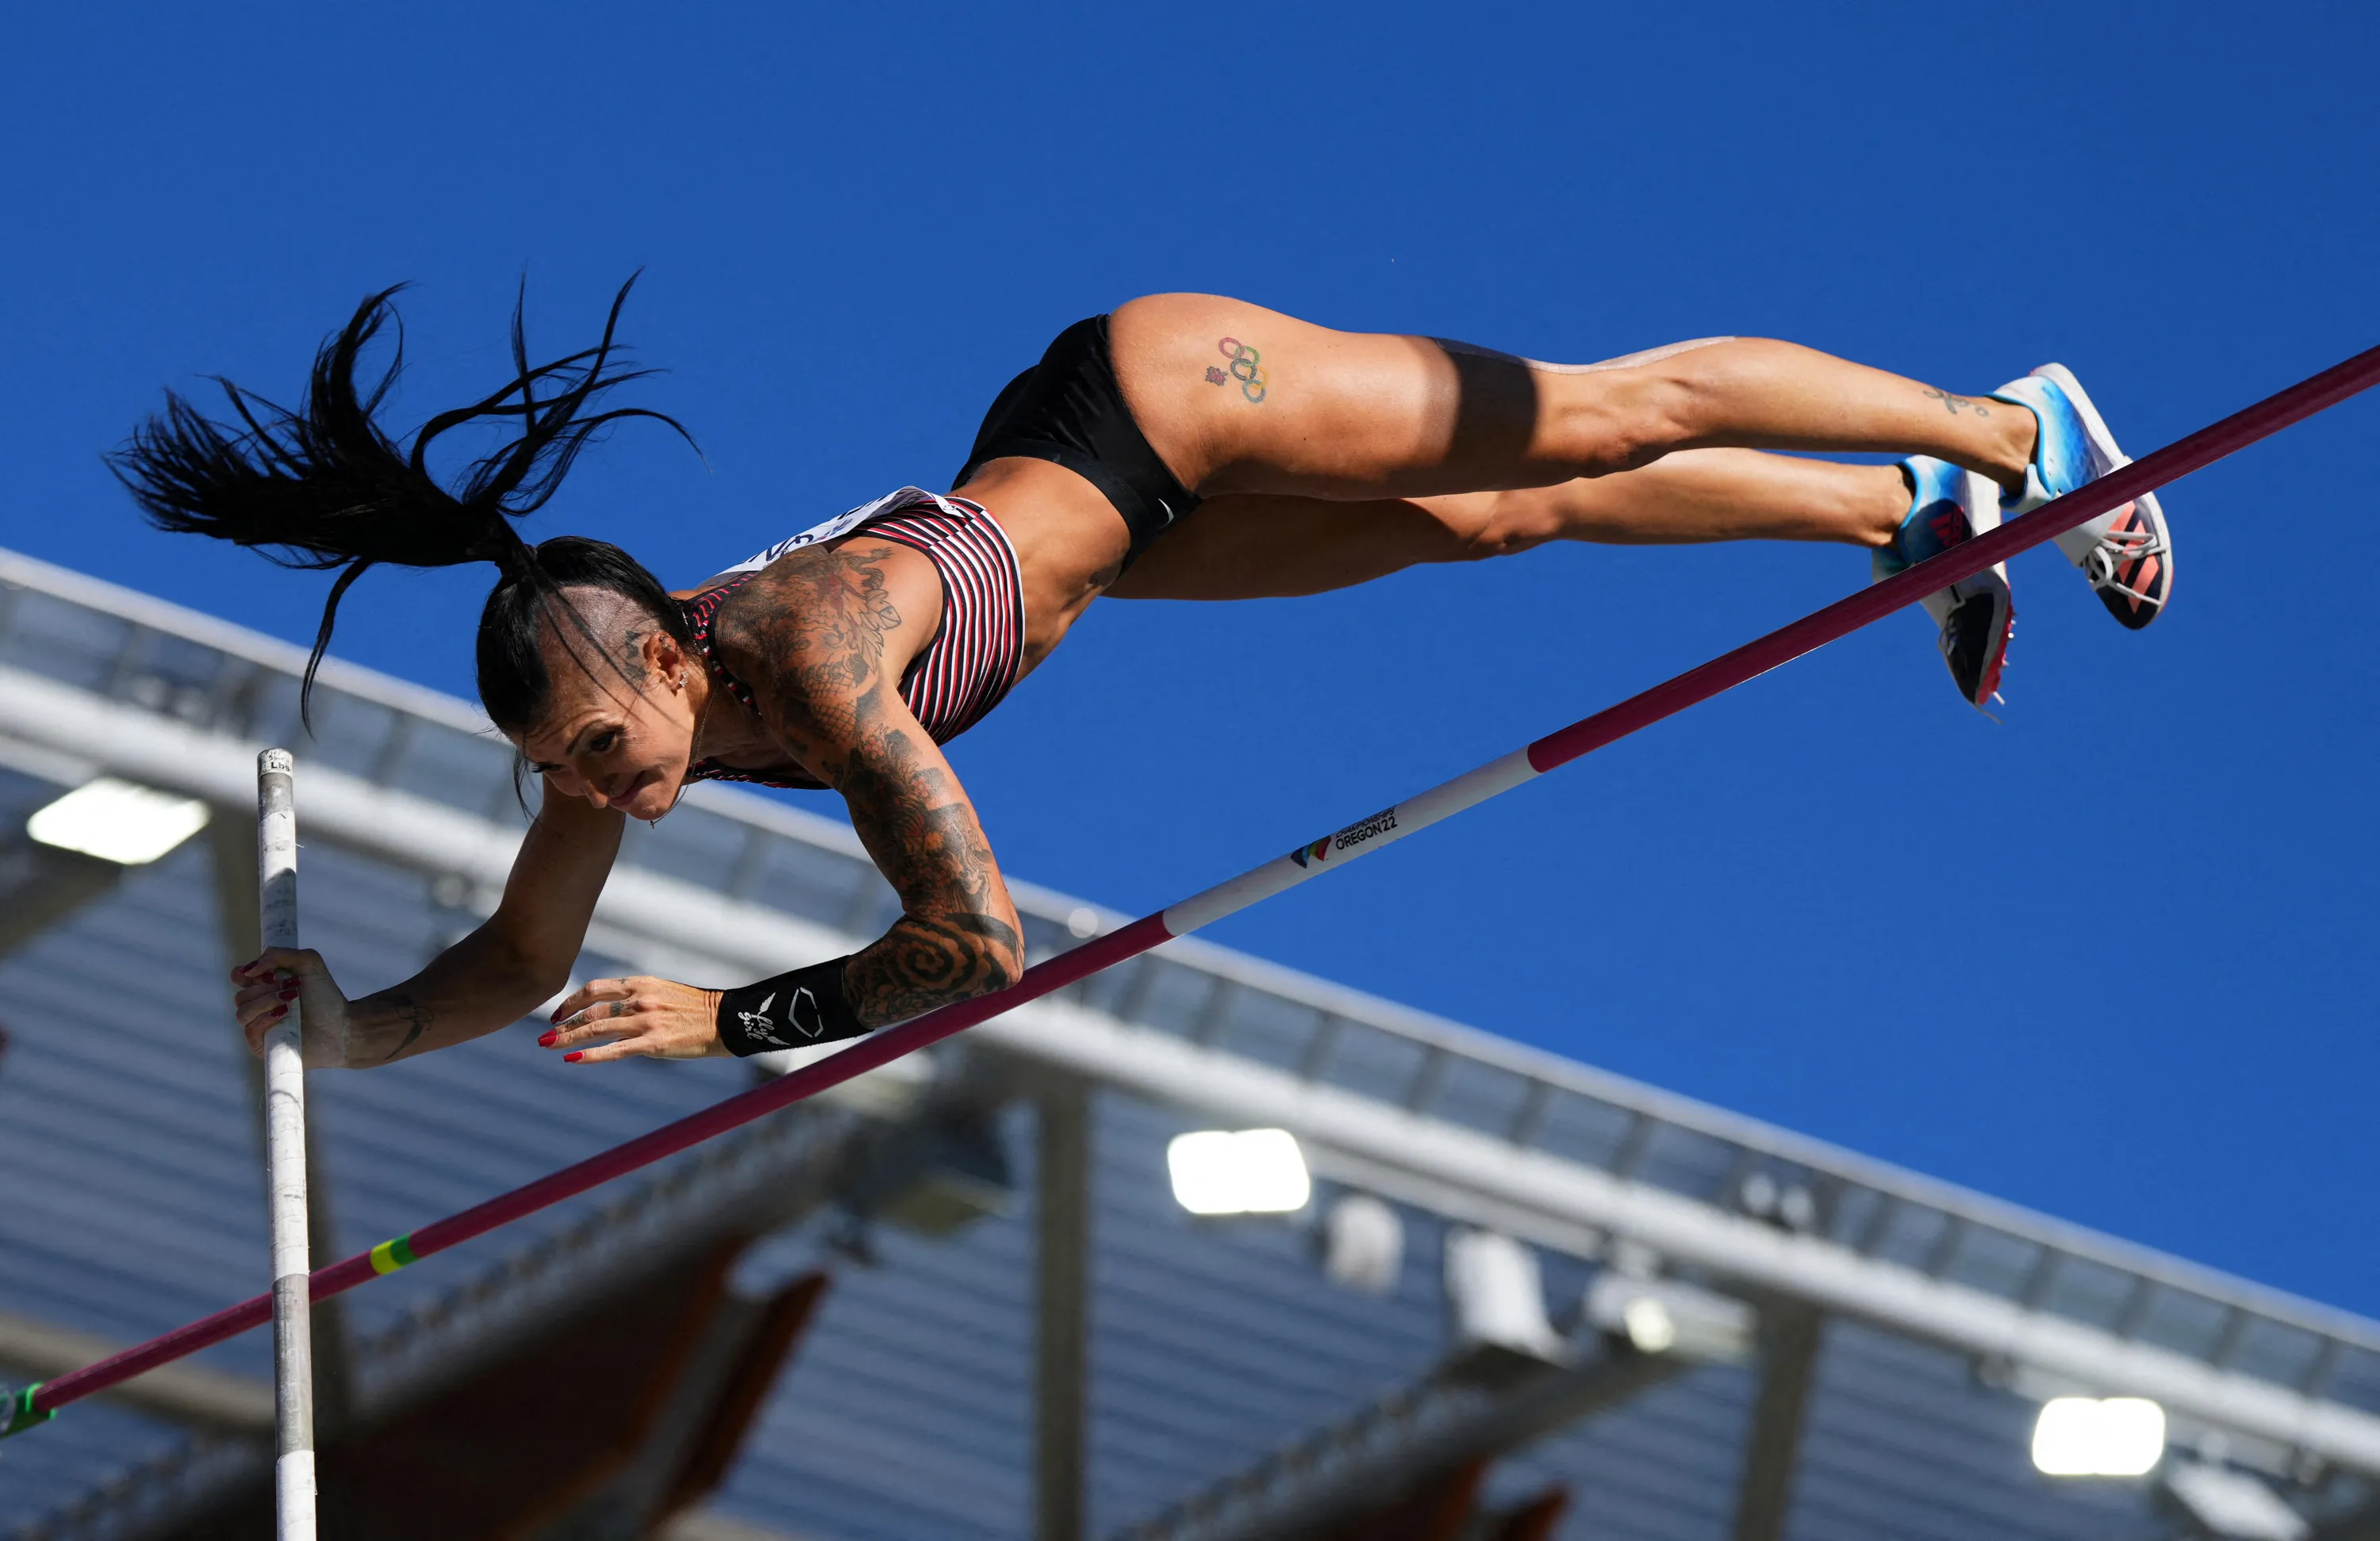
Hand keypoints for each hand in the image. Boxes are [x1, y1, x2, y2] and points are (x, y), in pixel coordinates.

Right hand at [230, 948, 354, 1068]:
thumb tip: (249, 969)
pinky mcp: (262, 1046)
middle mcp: (259, 1007)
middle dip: (265, 988)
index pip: (238, 978)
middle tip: (291, 986)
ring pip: (242, 1013)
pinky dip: (266, 1019)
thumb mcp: (308, 963)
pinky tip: (285, 1014)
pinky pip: (250, 1030)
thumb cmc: (326, 996)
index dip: (243, 974)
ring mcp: (260, 1027)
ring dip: (266, 1002)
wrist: (342, 1025)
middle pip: (240, 995)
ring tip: (291, 1000)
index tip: (265, 973)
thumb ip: (278, 955)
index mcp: (265, 987)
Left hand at [542, 976, 727, 1063]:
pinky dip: (589, 1054)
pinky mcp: (653, 1043)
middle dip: (562, 1024)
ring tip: (548, 1046)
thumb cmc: (695, 1008)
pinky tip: (572, 1058)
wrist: (725, 1020)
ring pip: (595, 1029)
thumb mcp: (662, 991)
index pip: (595, 989)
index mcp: (640, 984)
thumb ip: (635, 996)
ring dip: (567, 1038)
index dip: (571, 1001)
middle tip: (544, 1036)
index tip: (558, 1013)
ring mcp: (646, 1021)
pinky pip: (614, 1050)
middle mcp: (639, 999)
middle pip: (590, 1011)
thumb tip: (607, 1008)